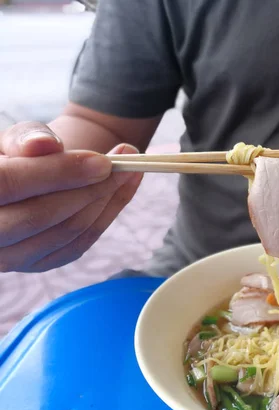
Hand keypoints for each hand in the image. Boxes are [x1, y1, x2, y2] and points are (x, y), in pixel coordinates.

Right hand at [0, 121, 142, 271]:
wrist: (23, 181)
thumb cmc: (16, 155)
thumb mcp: (13, 140)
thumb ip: (25, 137)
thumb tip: (45, 144)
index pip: (9, 183)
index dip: (58, 172)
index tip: (102, 161)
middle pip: (40, 215)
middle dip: (90, 188)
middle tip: (124, 164)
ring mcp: (8, 257)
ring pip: (66, 233)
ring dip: (105, 200)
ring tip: (129, 170)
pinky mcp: (38, 264)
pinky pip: (80, 244)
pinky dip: (107, 215)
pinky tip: (123, 188)